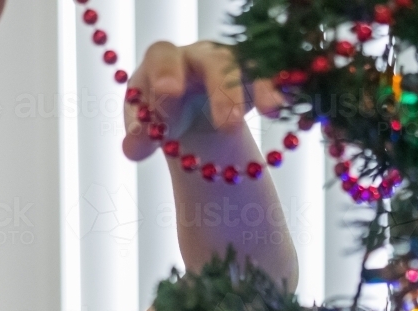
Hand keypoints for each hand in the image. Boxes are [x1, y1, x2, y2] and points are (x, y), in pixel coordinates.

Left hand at [122, 40, 284, 161]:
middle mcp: (200, 56)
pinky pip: (273, 76)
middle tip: (228, 125)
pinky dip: (280, 89)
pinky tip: (285, 107)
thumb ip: (139, 139)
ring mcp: (232, 63)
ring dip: (260, 87)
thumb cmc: (166, 117)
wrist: (194, 117)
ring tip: (270, 111)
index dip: (166, 71)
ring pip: (249, 66)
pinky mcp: (257, 76)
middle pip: (213, 60)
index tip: (169, 93)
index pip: (162, 56)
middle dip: (222, 89)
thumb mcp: (149, 129)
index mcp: (165, 62)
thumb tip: (133, 148)